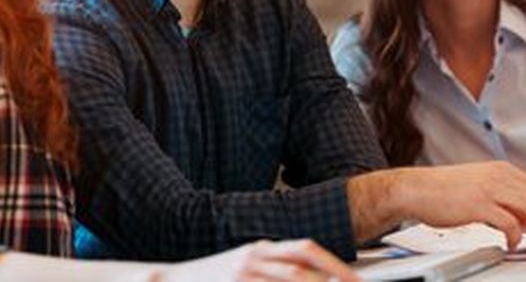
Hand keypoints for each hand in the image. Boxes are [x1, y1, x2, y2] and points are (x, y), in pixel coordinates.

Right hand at [164, 239, 360, 281]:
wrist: (169, 281)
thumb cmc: (213, 279)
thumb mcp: (246, 266)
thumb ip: (275, 269)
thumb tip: (310, 274)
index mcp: (261, 248)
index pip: (307, 250)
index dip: (334, 264)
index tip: (356, 280)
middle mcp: (254, 257)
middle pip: (302, 268)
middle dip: (332, 280)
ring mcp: (242, 274)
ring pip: (289, 280)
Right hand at [395, 162, 525, 250]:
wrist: (415, 189)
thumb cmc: (444, 191)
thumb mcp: (480, 188)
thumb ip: (505, 199)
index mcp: (501, 170)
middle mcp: (499, 175)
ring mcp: (489, 188)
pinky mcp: (478, 204)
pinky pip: (509, 222)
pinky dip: (517, 236)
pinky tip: (512, 244)